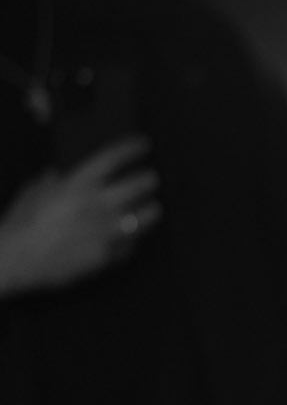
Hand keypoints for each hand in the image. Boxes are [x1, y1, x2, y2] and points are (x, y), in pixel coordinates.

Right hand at [0, 136, 161, 294]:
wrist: (15, 259)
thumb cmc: (20, 226)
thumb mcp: (33, 192)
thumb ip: (50, 180)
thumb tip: (55, 174)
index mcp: (76, 184)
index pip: (112, 158)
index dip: (131, 148)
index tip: (143, 145)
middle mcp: (95, 204)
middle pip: (136, 185)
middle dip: (147, 180)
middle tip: (151, 178)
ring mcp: (103, 230)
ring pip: (142, 217)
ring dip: (151, 211)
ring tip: (154, 208)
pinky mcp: (105, 255)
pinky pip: (130, 245)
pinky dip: (134, 240)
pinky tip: (134, 238)